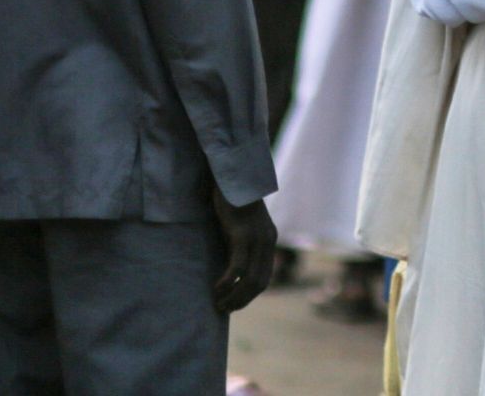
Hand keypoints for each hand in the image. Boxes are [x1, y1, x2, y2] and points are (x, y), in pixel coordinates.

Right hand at [211, 188, 276, 313]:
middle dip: (242, 301)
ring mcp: (256, 238)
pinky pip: (237, 266)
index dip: (250, 295)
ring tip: (219, 305)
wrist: (232, 174)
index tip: (235, 304)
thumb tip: (228, 263)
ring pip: (249, 279)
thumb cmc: (230, 199)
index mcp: (268, 240)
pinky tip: (216, 289)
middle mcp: (266, 241)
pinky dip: (227, 282)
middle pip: (259, 283)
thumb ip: (239, 242)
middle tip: (224, 310)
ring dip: (234, 297)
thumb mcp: (239, 224)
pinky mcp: (242, 234)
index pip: (265, 277)